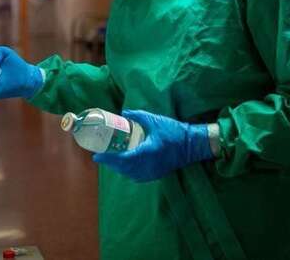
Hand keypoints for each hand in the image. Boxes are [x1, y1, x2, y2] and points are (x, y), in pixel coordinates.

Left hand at [93, 109, 213, 182]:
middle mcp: (149, 165)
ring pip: (130, 174)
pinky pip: (138, 177)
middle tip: (100, 156)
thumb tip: (123, 112)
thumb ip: (138, 116)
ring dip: (118, 168)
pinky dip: (128, 172)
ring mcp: (153, 171)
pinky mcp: (157, 174)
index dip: (108, 159)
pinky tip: (125, 166)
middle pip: (124, 168)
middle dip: (110, 163)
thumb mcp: (155, 120)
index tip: (97, 156)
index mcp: (147, 152)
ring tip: (110, 160)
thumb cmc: (174, 131)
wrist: (192, 145)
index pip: (123, 159)